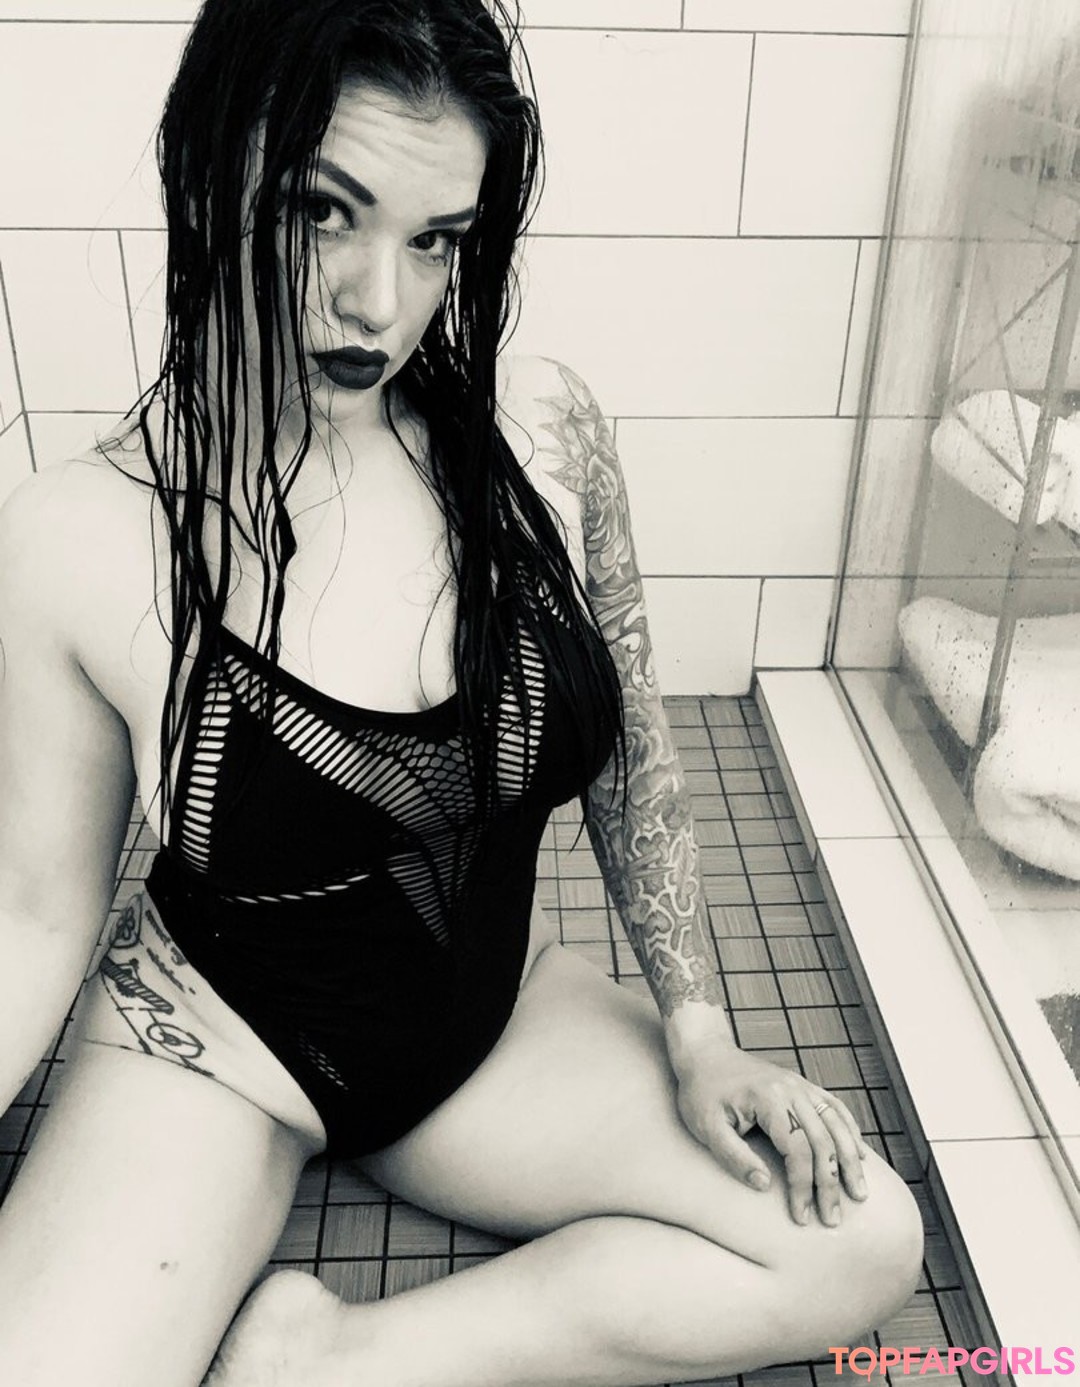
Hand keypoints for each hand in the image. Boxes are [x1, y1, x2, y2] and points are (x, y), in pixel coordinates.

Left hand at [670, 1034, 869, 1226]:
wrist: (705, 1052)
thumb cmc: (701, 1092)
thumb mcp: (706, 1127)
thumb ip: (733, 1156)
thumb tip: (764, 1185)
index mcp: (768, 1099)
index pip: (797, 1150)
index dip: (803, 1186)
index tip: (801, 1217)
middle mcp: (791, 1089)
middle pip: (823, 1141)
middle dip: (830, 1183)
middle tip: (833, 1219)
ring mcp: (799, 1085)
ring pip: (837, 1124)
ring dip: (851, 1160)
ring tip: (860, 1193)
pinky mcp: (801, 1085)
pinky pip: (834, 1107)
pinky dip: (850, 1131)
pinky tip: (859, 1153)